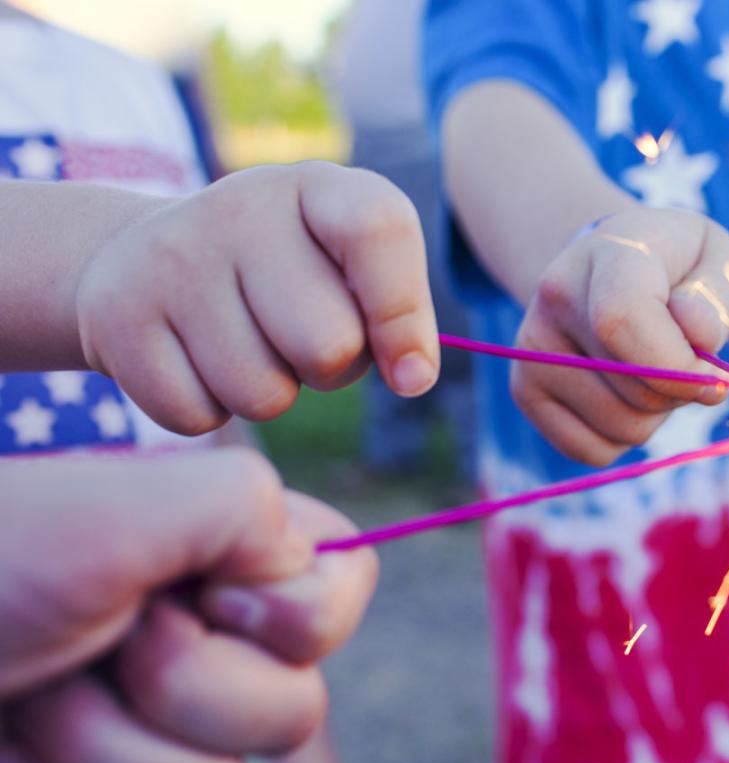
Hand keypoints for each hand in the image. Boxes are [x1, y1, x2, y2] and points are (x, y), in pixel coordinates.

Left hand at [0, 449, 377, 762]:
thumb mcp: (123, 505)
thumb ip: (247, 509)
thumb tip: (300, 568)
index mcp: (229, 555)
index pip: (343, 594)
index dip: (291, 616)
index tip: (208, 595)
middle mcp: (207, 638)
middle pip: (293, 713)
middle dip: (177, 690)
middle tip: (95, 641)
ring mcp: (151, 727)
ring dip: (97, 749)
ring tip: (29, 696)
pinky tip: (12, 756)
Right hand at [74, 162, 439, 435]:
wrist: (140, 258)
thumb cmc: (281, 275)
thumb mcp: (343, 268)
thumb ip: (396, 311)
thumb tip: (414, 377)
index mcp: (316, 186)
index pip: (378, 229)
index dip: (404, 314)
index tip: (412, 373)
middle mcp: (239, 208)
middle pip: (328, 344)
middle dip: (331, 370)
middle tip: (300, 342)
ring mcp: (171, 258)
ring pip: (263, 394)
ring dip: (269, 393)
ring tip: (246, 346)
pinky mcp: (118, 317)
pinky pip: (199, 415)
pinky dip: (209, 409)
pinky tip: (196, 361)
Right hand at [513, 207, 728, 465]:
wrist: (615, 266)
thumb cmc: (682, 270)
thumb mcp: (722, 263)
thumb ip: (720, 295)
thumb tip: (697, 335)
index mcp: (610, 252)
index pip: (622, 321)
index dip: (676, 367)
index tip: (716, 379)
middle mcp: (557, 295)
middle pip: (638, 389)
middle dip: (681, 389)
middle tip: (684, 355)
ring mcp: (532, 346)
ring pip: (622, 427)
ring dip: (658, 414)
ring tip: (652, 368)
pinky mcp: (525, 389)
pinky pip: (594, 451)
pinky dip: (624, 437)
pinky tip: (625, 392)